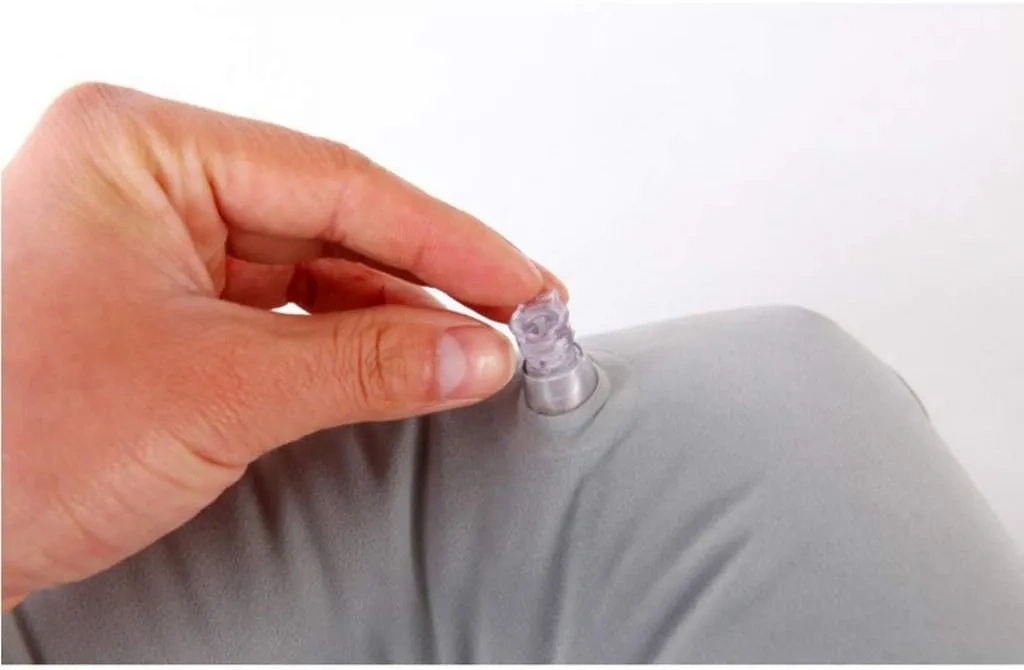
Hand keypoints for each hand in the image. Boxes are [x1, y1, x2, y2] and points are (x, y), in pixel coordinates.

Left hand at [1, 83, 564, 609]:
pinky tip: (403, 365)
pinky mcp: (164, 301)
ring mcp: (157, 240)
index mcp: (143, 150)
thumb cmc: (7, 445)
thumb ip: (365, 364)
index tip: (524, 285)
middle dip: (428, 279)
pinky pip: (281, 308)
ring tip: (473, 354)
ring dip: (392, 315)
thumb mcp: (217, 393)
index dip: (449, 239)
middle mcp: (150, 180)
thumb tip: (477, 353)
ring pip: (313, 266)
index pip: (336, 181)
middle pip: (331, 220)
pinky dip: (345, 341)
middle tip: (517, 321)